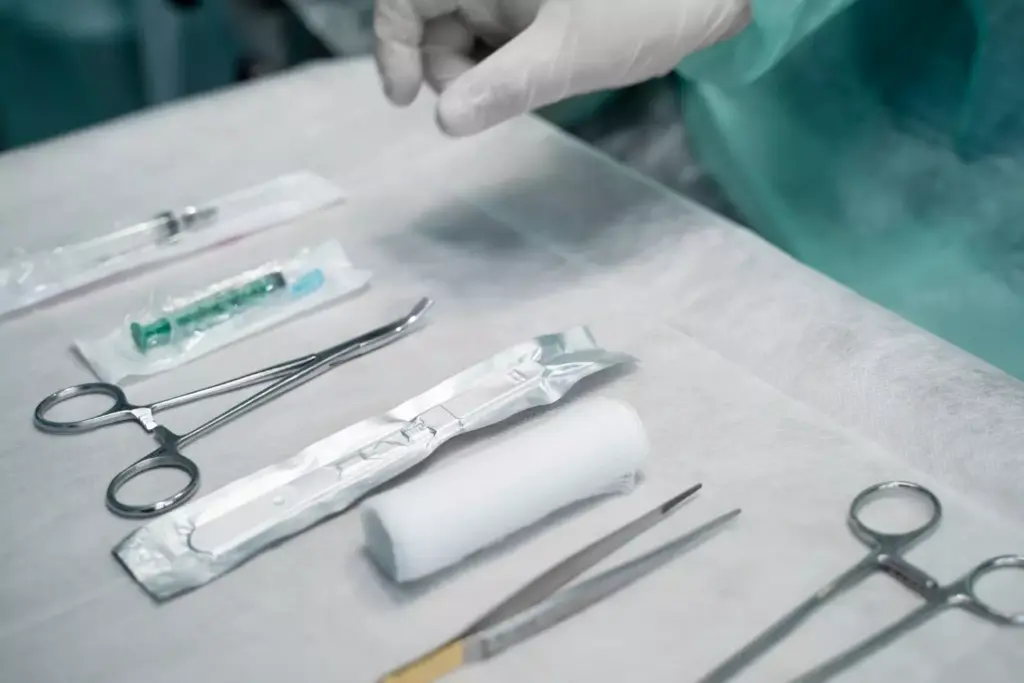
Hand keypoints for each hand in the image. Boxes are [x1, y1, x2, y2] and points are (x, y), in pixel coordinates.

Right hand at [373, 0, 749, 135]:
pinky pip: (503, 28)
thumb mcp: (570, 55)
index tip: (406, 100)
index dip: (392, 47)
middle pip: (434, 16)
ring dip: (481, 67)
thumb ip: (503, 88)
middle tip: (486, 99)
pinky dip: (509, 58)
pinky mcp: (542, 1)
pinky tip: (542, 72)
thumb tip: (444, 121)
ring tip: (529, 84)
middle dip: (447, 65)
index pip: (404, 0)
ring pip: (469, 26)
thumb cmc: (647, 4)